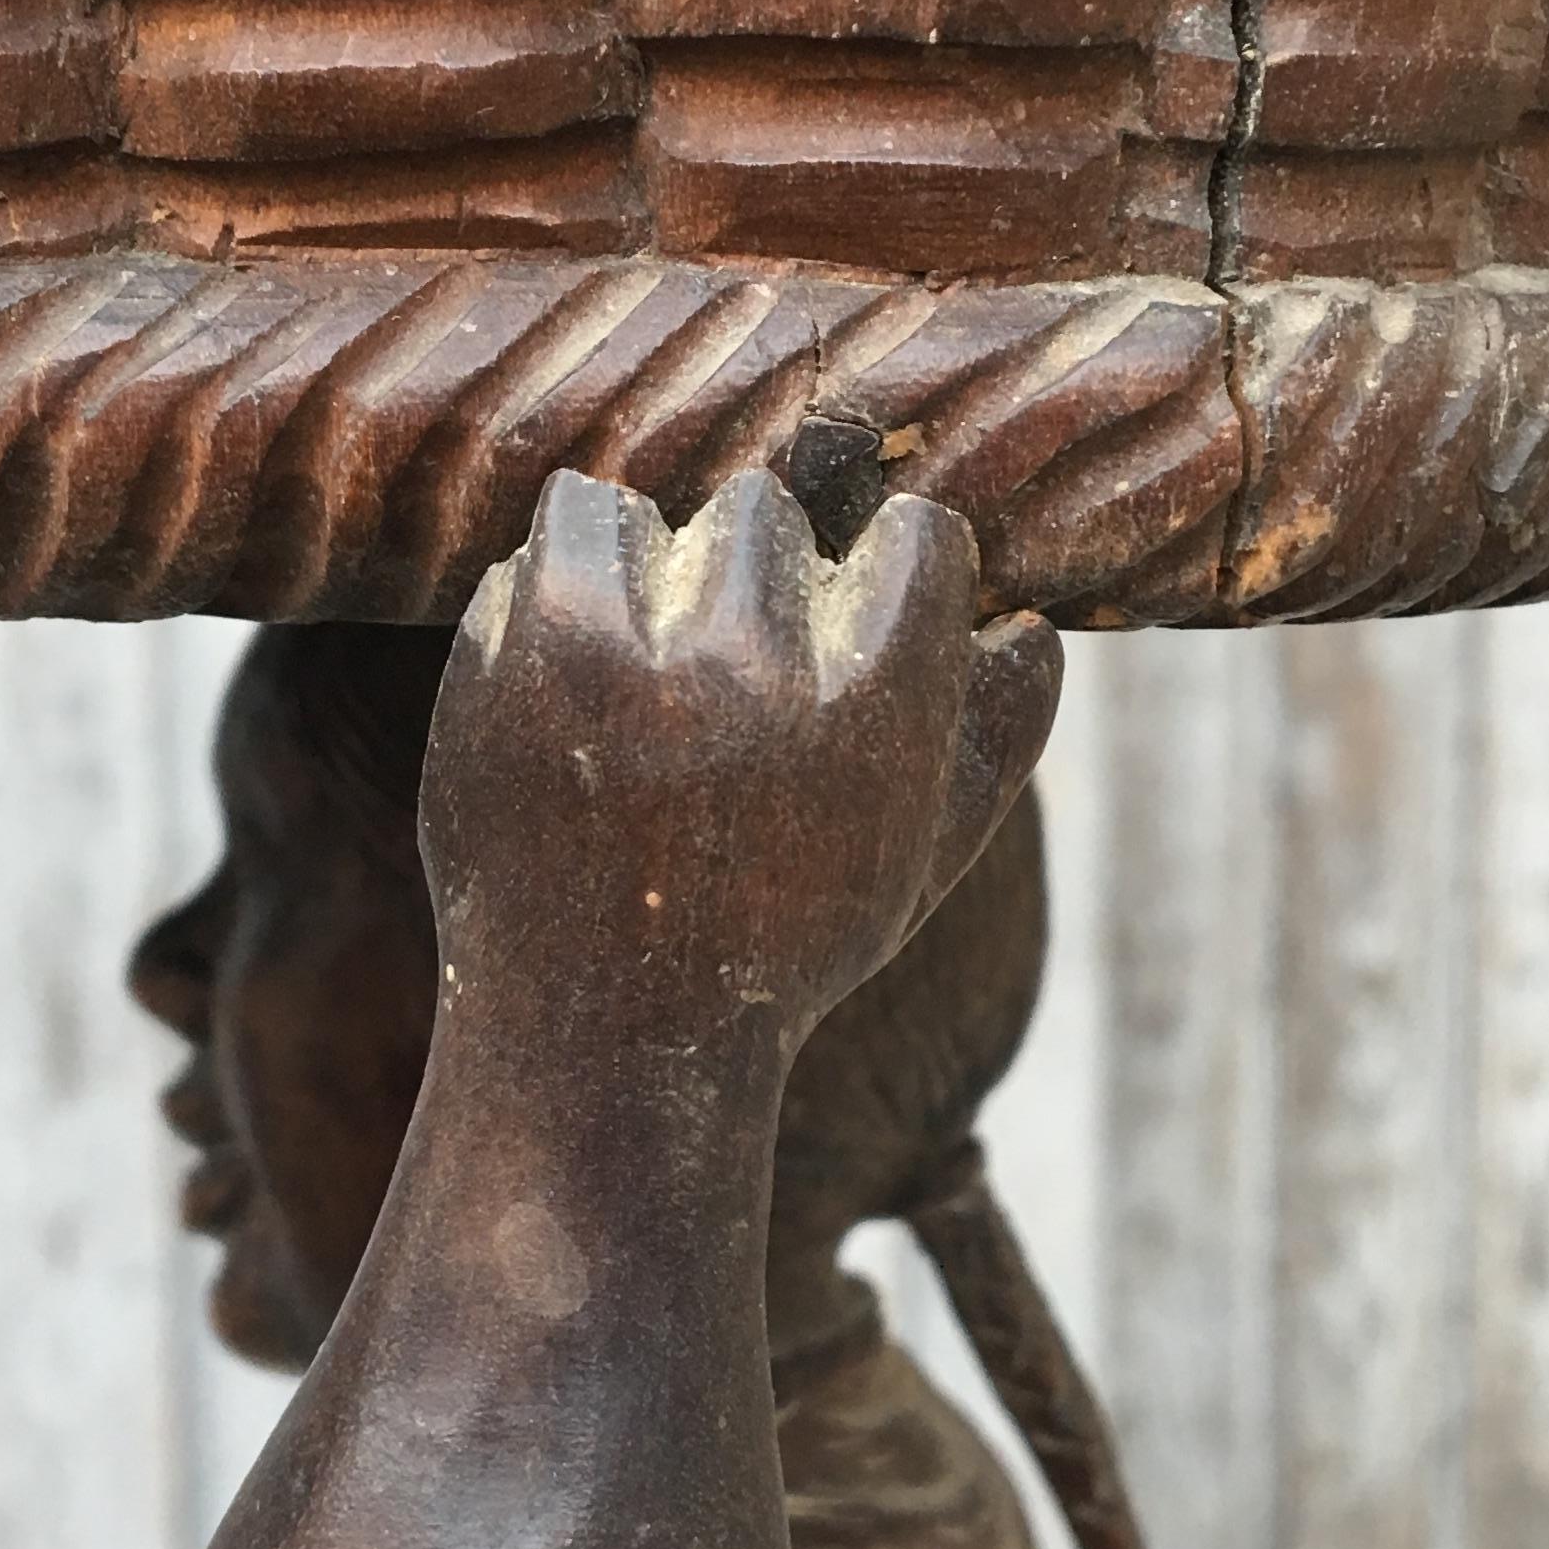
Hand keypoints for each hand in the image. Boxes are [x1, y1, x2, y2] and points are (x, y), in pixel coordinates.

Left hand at [419, 468, 1059, 1065]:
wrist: (602, 1039)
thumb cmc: (781, 950)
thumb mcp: (918, 865)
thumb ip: (995, 743)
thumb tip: (1029, 625)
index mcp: (876, 699)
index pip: (913, 534)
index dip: (886, 577)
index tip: (848, 627)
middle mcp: (753, 659)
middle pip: (768, 511)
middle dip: (750, 577)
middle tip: (724, 671)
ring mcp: (625, 652)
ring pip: (642, 509)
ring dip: (641, 570)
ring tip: (637, 663)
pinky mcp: (520, 655)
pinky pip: (549, 545)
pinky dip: (557, 595)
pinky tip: (572, 682)